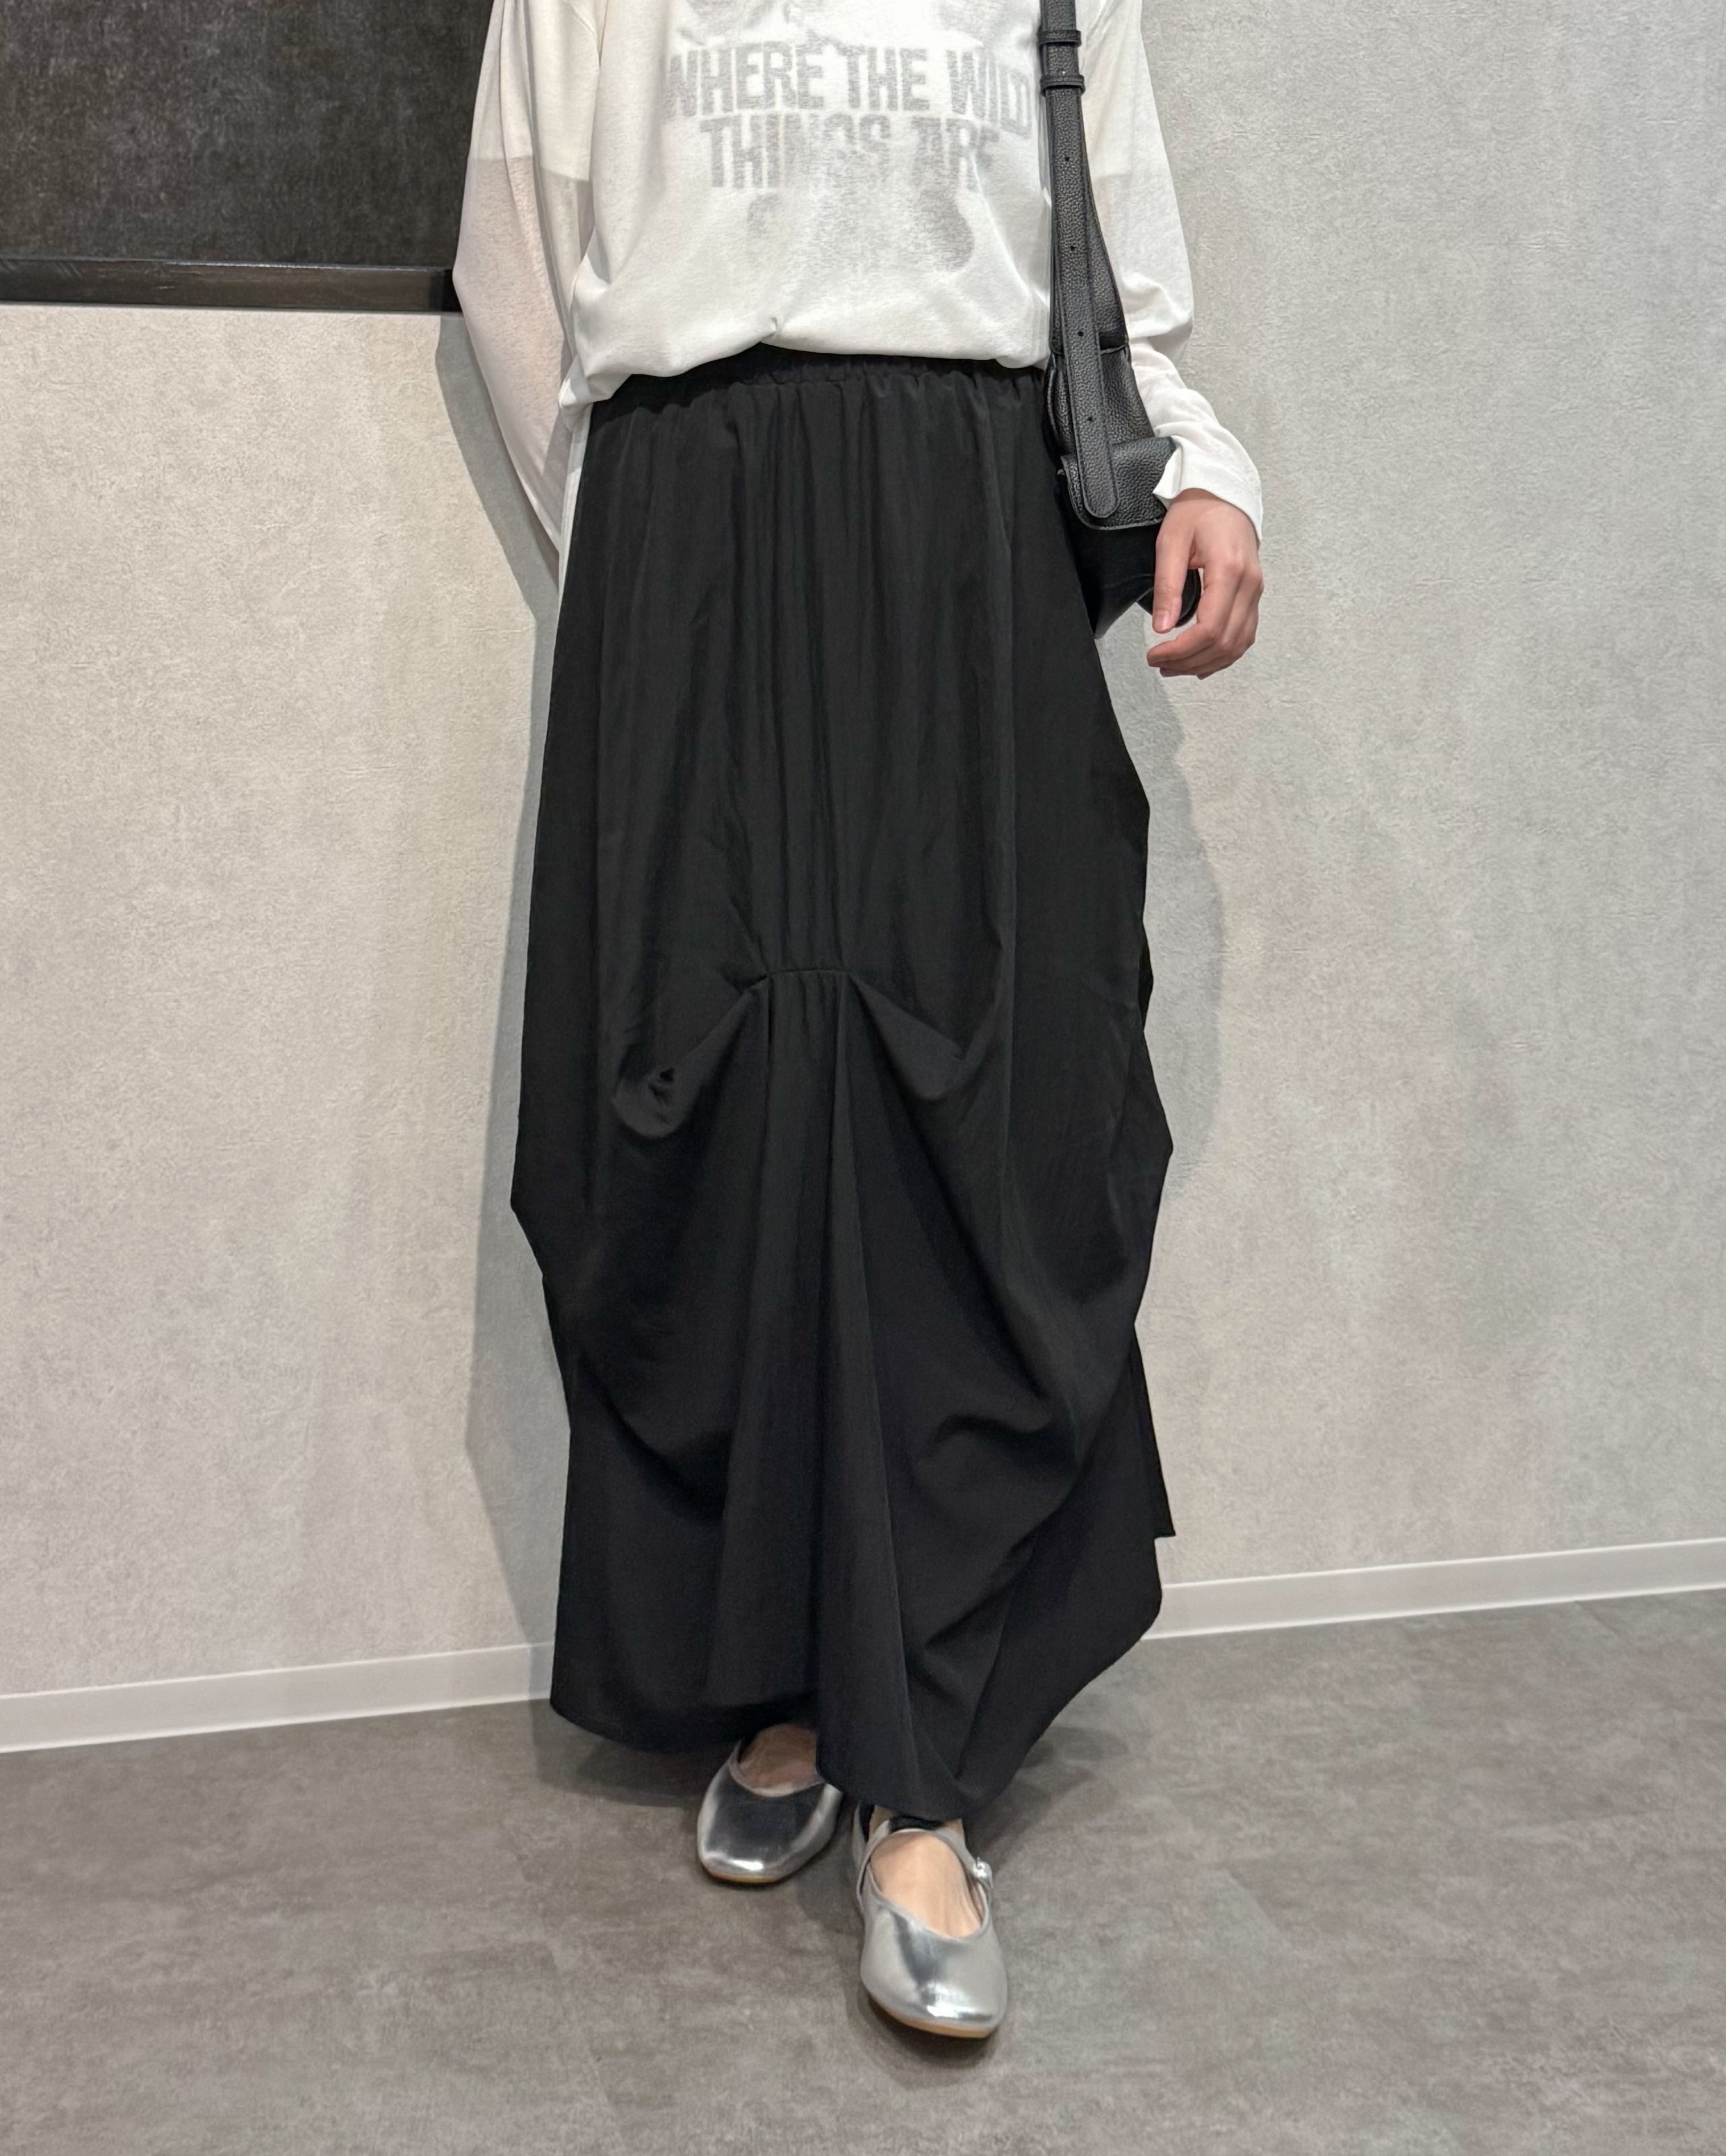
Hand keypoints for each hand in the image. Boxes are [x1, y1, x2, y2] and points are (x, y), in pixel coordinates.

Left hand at [1145, 490, 1262, 678]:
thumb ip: (1167, 586)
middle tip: (1160, 664)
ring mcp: (1255, 591)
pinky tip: (1202, 660)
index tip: (1156, 654)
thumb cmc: (1198, 512)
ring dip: (1206, 663)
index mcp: (1229, 570)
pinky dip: (1223, 654)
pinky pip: (1244, 636)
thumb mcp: (1171, 543)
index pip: (1209, 628)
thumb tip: (1162, 627)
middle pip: (1224, 643)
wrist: (1224, 495)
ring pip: (1237, 645)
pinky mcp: (1254, 595)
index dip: (1181, 650)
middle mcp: (1249, 584)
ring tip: (1175, 666)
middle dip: (1189, 661)